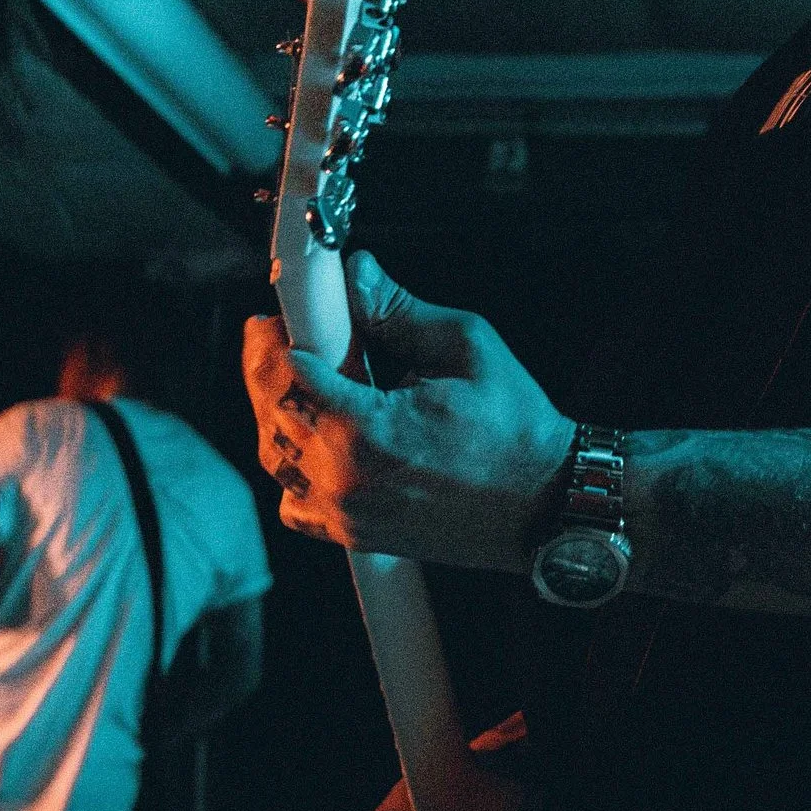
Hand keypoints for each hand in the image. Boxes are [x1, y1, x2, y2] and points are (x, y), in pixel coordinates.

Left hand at [242, 260, 571, 574]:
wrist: (544, 505)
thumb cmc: (515, 429)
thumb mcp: (464, 347)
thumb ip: (398, 310)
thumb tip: (357, 275)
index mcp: (368, 429)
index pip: (290, 373)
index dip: (277, 337)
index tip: (277, 317)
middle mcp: (347, 479)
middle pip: (273, 414)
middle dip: (266, 368)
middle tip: (273, 336)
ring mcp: (348, 514)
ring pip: (278, 458)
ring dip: (277, 415)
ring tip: (293, 381)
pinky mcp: (357, 535)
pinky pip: (297, 503)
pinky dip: (295, 470)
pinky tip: (313, 439)